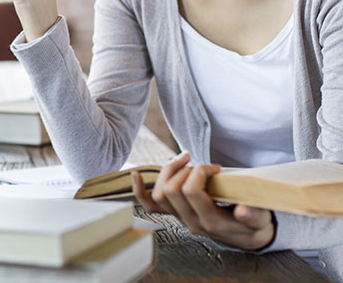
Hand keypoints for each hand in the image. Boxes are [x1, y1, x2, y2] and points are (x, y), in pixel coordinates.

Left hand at [131, 151, 275, 250]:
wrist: (247, 235)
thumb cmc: (254, 222)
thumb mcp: (260, 218)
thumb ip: (254, 214)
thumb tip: (244, 210)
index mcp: (211, 223)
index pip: (191, 192)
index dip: (200, 172)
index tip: (215, 168)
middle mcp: (191, 222)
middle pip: (172, 189)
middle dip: (185, 169)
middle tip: (202, 165)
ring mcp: (180, 218)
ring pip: (159, 193)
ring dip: (169, 171)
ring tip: (186, 160)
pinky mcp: (175, 213)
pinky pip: (150, 206)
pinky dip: (139, 190)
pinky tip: (135, 175)